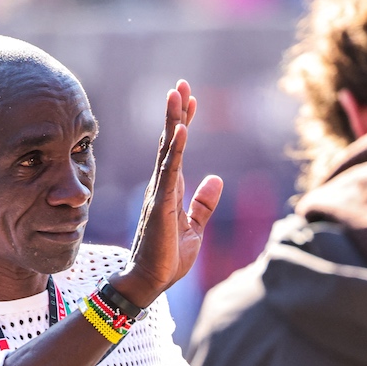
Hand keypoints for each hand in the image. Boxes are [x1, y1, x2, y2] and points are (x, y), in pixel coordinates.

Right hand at [115, 80, 223, 307]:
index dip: (184, 123)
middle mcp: (162, 186)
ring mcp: (160, 194)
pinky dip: (176, 151)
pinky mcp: (162, 206)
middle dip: (176, 113)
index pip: (177, 149)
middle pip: (170, 142)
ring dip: (173, 122)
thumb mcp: (195, 228)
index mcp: (170, 189)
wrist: (150, 282)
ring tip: (176, 94)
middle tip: (181, 84)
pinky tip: (181, 131)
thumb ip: (204, 204)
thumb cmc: (168, 258)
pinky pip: (170, 173)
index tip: (191, 98)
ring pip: (168, 150)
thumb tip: (217, 179)